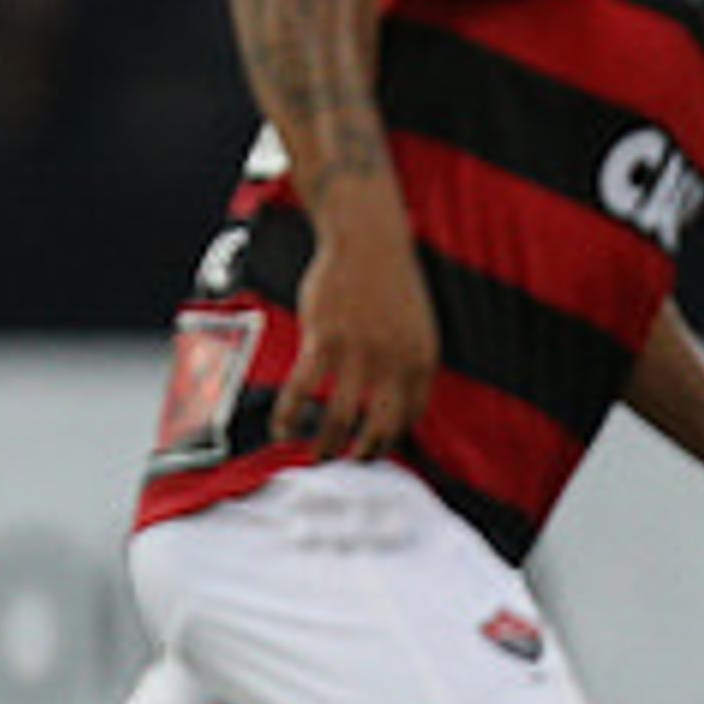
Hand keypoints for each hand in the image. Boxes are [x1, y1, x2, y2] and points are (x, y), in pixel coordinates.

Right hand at [275, 234, 435, 458]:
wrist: (368, 239)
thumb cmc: (389, 281)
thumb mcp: (417, 325)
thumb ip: (408, 362)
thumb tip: (390, 399)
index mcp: (421, 359)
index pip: (409, 417)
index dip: (389, 440)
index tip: (371, 449)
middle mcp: (393, 361)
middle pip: (379, 427)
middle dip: (361, 455)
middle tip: (345, 463)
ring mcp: (357, 352)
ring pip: (339, 416)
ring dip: (326, 444)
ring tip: (316, 456)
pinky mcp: (322, 340)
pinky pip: (301, 390)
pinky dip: (289, 415)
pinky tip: (282, 429)